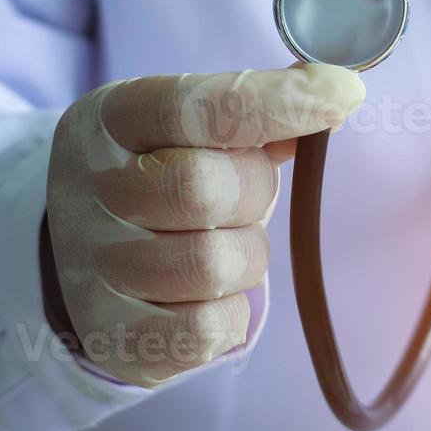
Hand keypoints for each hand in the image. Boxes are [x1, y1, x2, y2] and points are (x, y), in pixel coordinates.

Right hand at [44, 67, 363, 386]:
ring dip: (246, 257)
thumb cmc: (163, 177)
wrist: (87, 258)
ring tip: (224, 246)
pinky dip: (231, 314)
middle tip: (248, 197)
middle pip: (201, 188)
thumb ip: (252, 113)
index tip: (342, 93)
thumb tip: (334, 96)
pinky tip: (212, 296)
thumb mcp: (188, 129)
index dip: (275, 101)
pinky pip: (206, 331)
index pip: (194, 105)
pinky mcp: (112, 337)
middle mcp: (89, 189)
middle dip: (254, 192)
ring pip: (212, 265)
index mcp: (110, 119)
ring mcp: (93, 268)